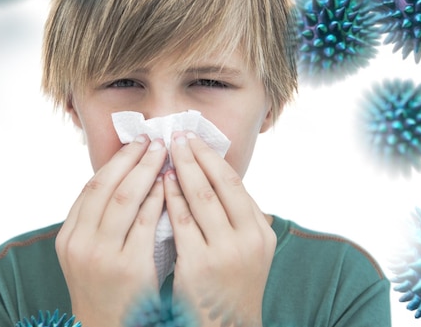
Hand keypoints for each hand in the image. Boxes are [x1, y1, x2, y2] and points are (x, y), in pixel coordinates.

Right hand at [56, 136, 167, 326]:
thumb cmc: (107, 292)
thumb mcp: (89, 256)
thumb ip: (99, 223)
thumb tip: (125, 180)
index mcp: (69, 237)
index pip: (91, 187)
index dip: (115, 162)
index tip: (134, 143)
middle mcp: (80, 243)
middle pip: (106, 186)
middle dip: (131, 158)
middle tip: (153, 139)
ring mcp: (102, 256)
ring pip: (125, 198)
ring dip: (147, 171)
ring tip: (164, 153)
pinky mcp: (129, 267)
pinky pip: (146, 222)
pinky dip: (158, 199)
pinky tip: (170, 185)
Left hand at [164, 132, 275, 326]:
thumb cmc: (229, 286)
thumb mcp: (247, 251)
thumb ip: (237, 218)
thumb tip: (220, 178)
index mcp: (261, 232)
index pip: (235, 184)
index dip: (212, 158)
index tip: (195, 139)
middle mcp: (249, 239)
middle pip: (219, 184)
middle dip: (195, 155)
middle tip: (177, 134)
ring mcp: (226, 252)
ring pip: (200, 197)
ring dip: (180, 170)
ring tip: (165, 151)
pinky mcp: (200, 265)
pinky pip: (181, 221)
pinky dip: (170, 198)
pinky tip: (159, 183)